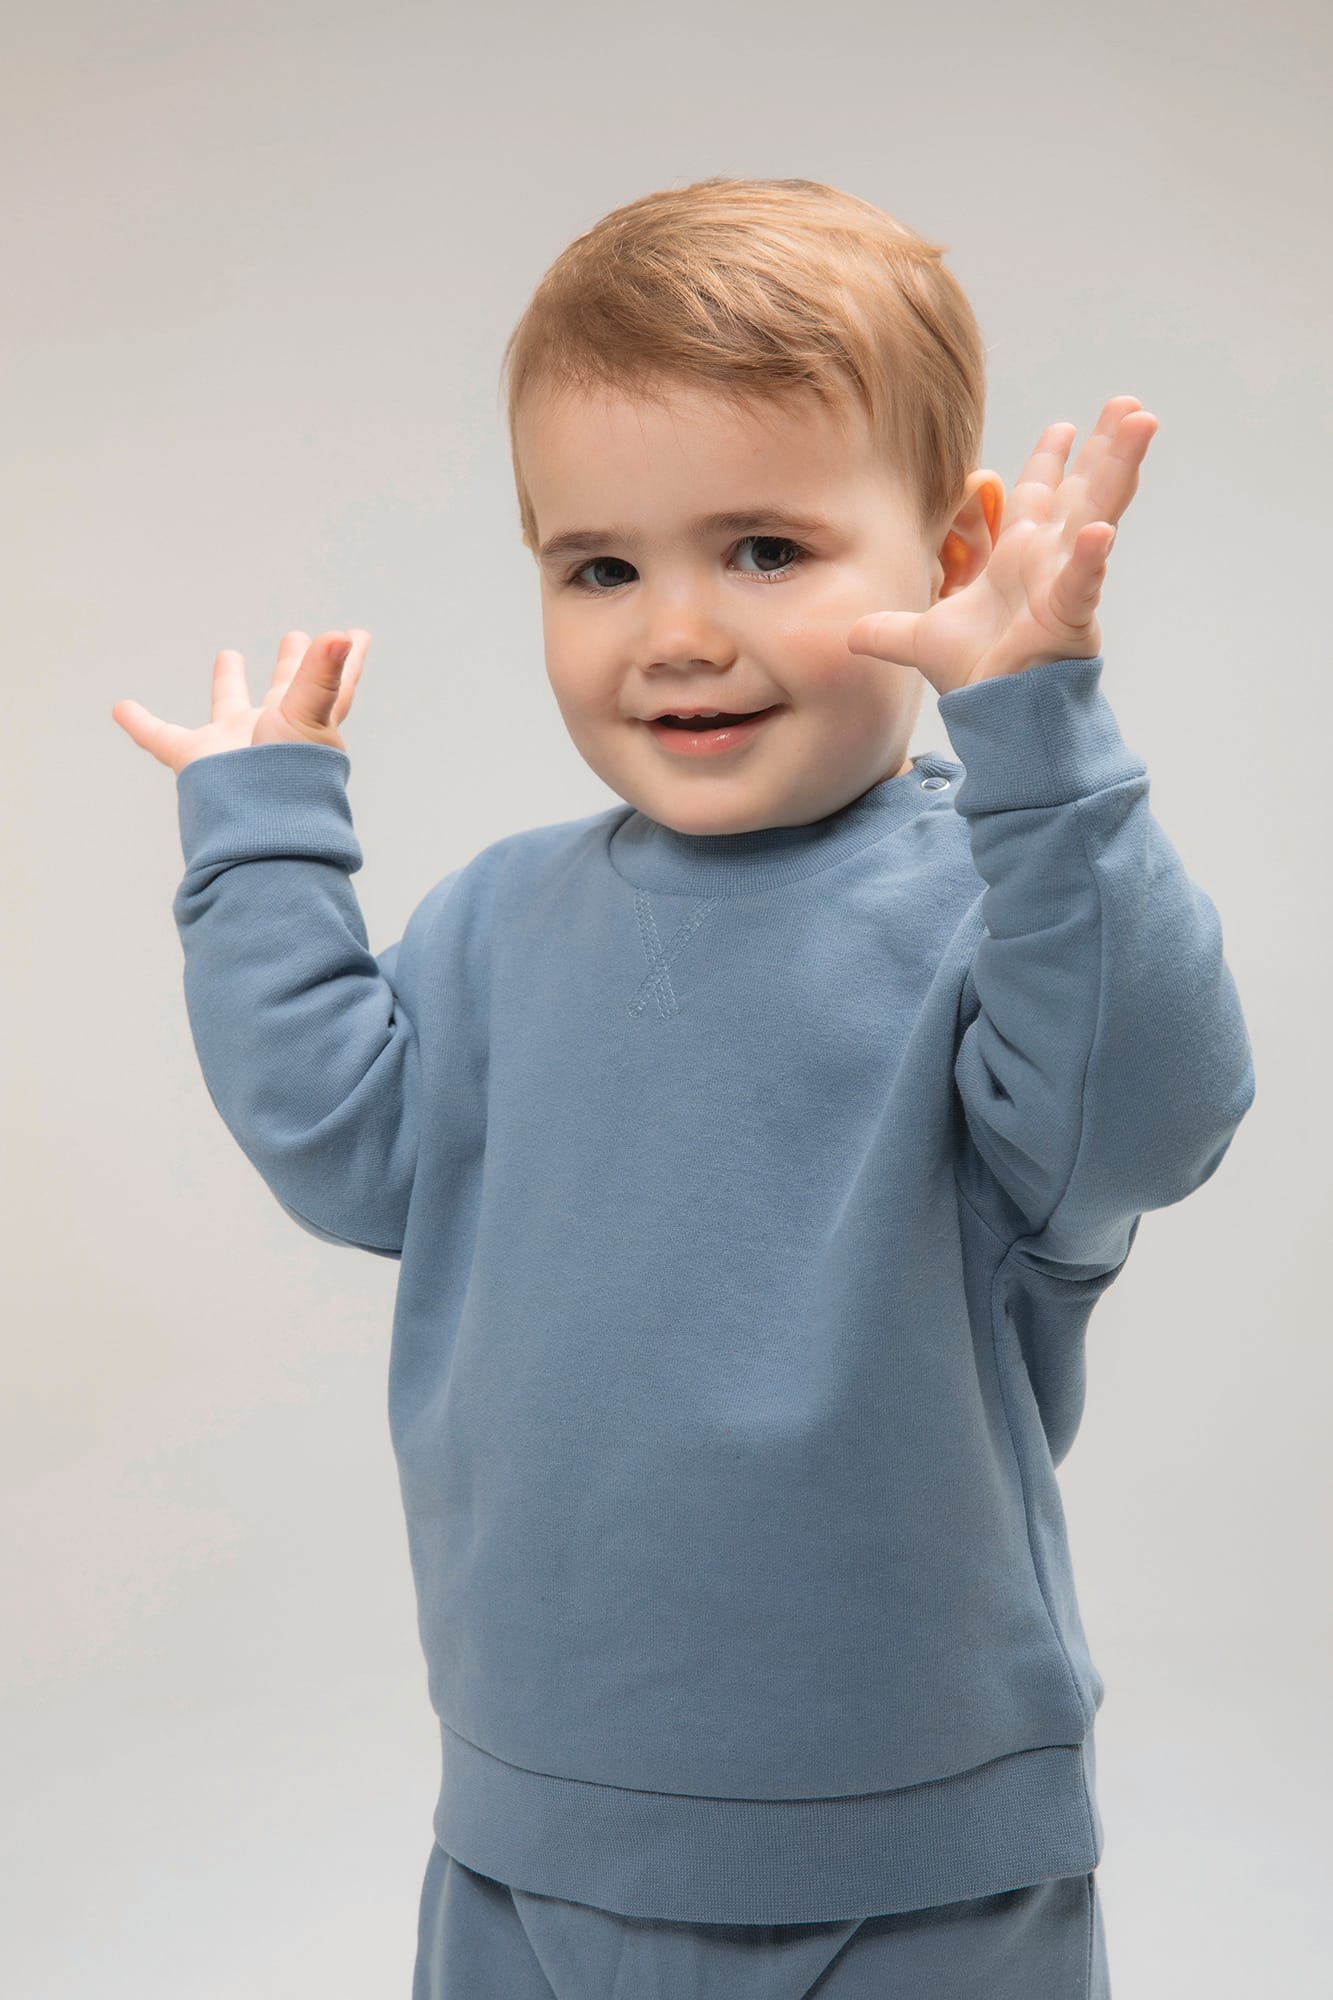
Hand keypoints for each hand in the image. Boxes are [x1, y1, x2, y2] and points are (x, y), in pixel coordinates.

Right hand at [111, 628, 369, 773]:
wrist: (257, 828)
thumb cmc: (293, 777)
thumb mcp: (309, 716)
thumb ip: (325, 676)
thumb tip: (344, 634)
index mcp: (305, 721)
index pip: (332, 683)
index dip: (347, 659)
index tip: (356, 634)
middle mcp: (272, 731)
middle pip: (284, 690)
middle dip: (290, 665)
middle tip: (294, 638)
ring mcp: (235, 747)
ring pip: (229, 707)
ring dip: (226, 683)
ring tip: (228, 655)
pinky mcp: (198, 761)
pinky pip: (161, 738)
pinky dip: (140, 724)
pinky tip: (122, 708)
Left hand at [846, 398, 1158, 695]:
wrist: (993, 714)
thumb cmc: (976, 675)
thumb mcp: (921, 640)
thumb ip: (888, 629)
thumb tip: (850, 632)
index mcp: (1018, 555)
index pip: (1040, 496)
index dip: (1052, 460)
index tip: (1067, 426)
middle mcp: (1048, 559)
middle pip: (1082, 490)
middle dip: (1106, 448)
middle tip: (1129, 404)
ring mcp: (1064, 582)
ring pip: (1098, 514)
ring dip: (1118, 471)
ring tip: (1141, 425)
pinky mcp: (1069, 616)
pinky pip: (1082, 582)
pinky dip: (1091, 560)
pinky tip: (1101, 532)